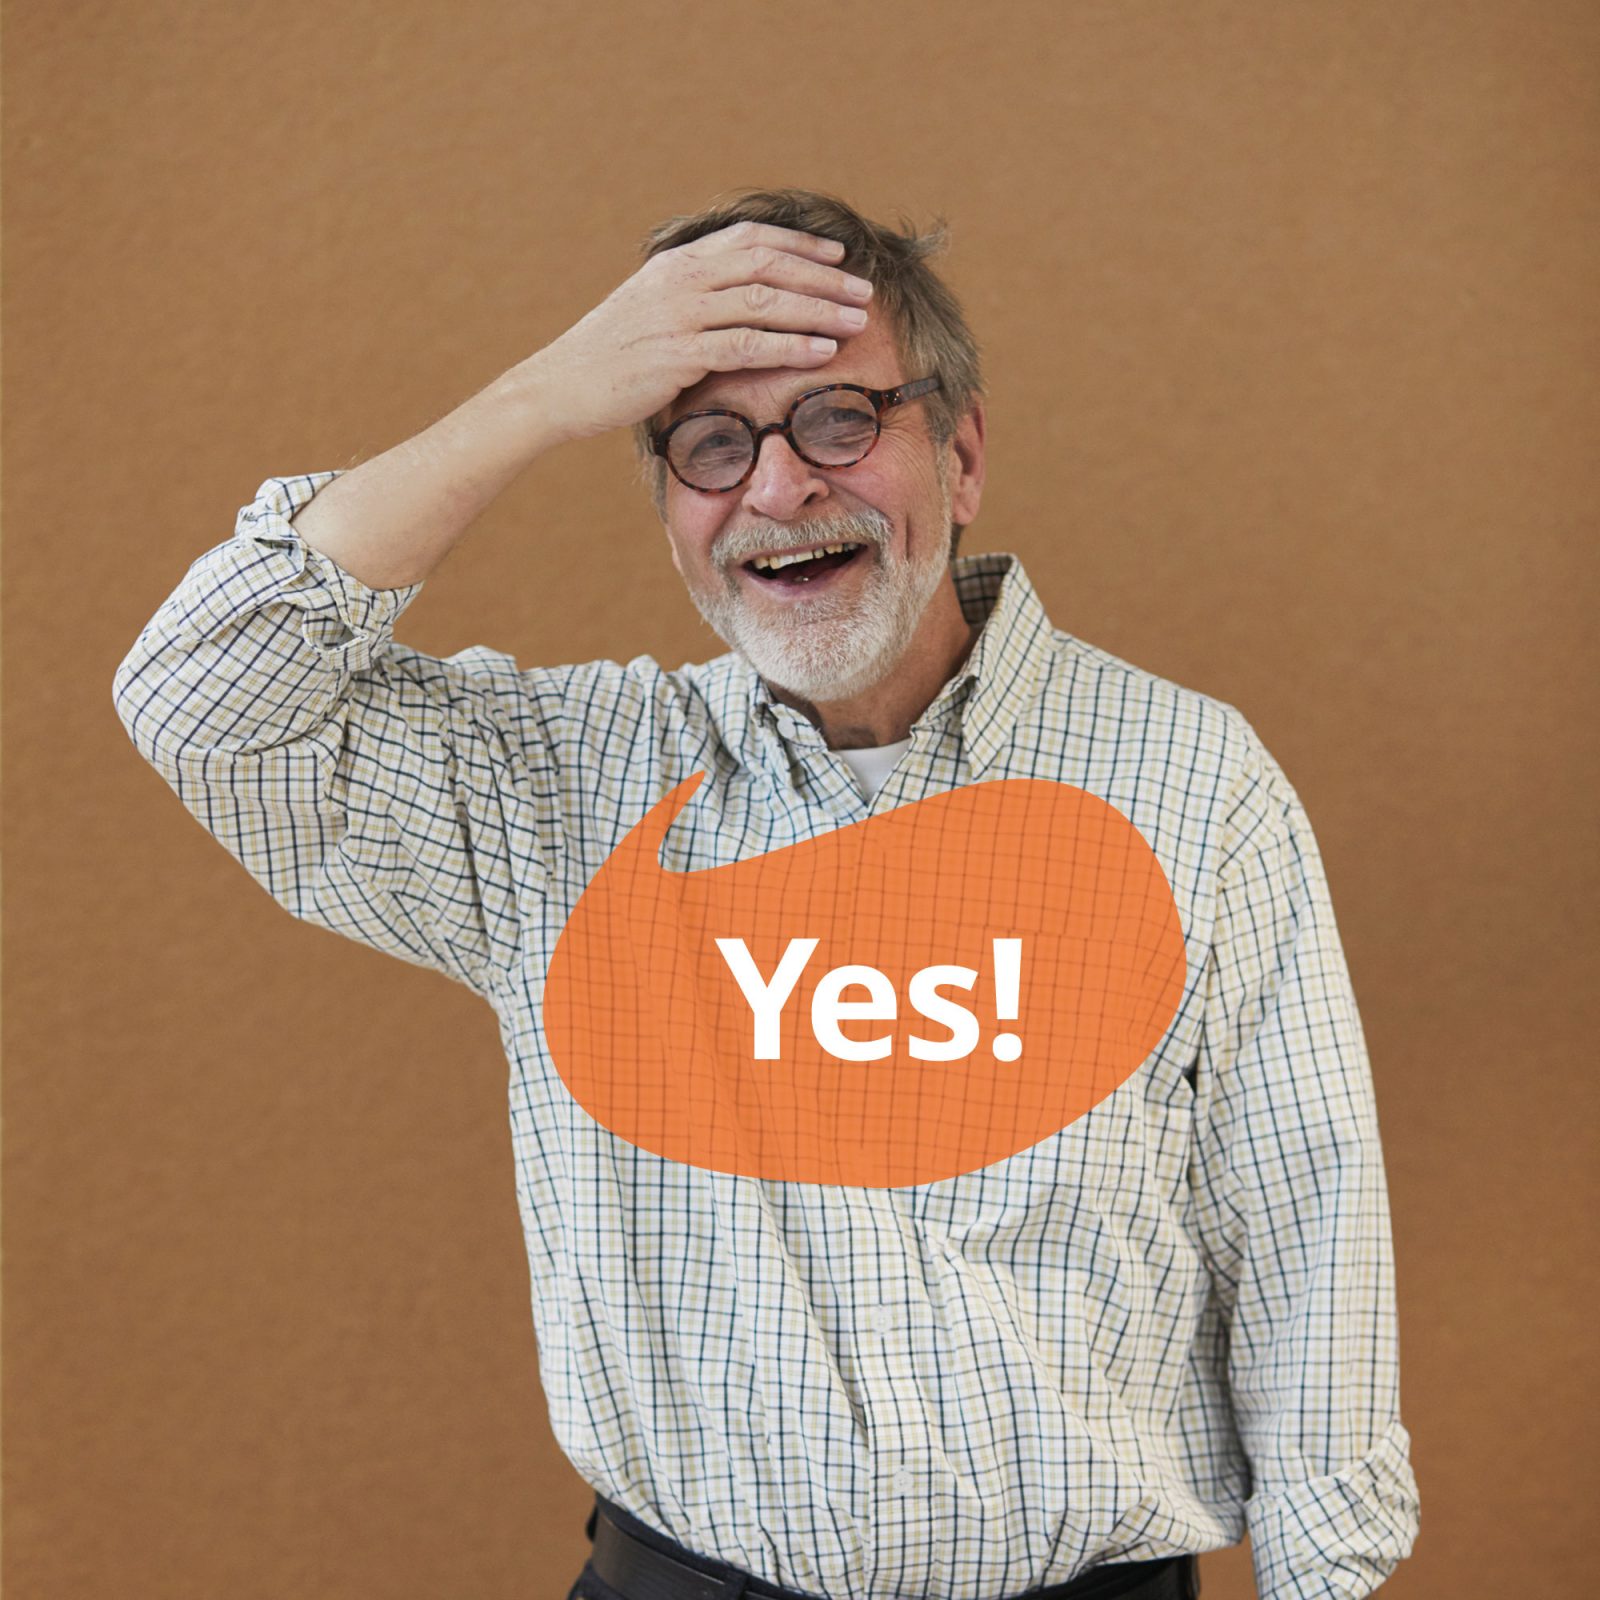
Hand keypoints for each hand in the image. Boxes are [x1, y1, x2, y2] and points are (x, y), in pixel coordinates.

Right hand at [523, 220, 874, 443]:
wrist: (559, 386)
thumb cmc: (609, 357)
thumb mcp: (650, 311)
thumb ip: (693, 298)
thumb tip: (736, 300)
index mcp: (676, 264)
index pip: (750, 239)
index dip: (800, 243)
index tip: (838, 254)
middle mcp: (680, 280)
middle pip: (767, 264)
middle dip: (822, 276)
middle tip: (863, 291)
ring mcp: (678, 316)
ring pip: (764, 301)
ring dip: (817, 309)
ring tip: (857, 321)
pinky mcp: (677, 355)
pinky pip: (747, 346)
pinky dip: (790, 345)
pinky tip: (821, 351)